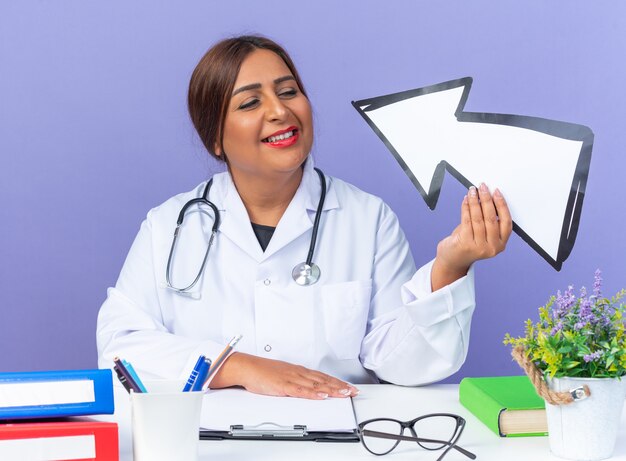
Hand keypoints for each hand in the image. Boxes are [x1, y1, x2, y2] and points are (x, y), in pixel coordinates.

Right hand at [209, 352, 358, 399]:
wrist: (247, 367)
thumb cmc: (262, 372)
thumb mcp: (283, 376)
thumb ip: (295, 382)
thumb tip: (307, 388)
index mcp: (299, 371)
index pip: (322, 377)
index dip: (337, 382)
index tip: (348, 387)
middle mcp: (298, 373)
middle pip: (323, 380)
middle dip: (339, 386)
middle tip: (353, 391)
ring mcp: (292, 378)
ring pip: (315, 385)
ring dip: (331, 389)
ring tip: (344, 394)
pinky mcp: (283, 385)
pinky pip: (300, 390)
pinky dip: (312, 393)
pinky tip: (322, 396)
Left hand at [432, 183, 511, 290]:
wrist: (452, 260)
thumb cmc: (468, 244)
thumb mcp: (483, 234)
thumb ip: (487, 219)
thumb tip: (487, 196)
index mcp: (501, 244)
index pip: (506, 222)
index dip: (502, 205)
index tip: (496, 192)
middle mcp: (492, 247)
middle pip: (492, 218)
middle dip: (487, 199)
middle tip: (483, 187)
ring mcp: (479, 247)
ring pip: (479, 218)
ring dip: (475, 201)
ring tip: (472, 191)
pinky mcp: (466, 244)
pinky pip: (467, 221)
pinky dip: (466, 208)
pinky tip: (465, 200)